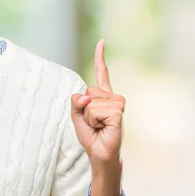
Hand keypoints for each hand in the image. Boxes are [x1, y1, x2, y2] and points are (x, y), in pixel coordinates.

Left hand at [71, 39, 125, 164]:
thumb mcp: (77, 116)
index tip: (101, 41)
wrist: (100, 154)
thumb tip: (85, 96)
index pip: (102, 73)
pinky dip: (94, 121)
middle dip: (84, 108)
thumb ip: (76, 102)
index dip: (100, 57)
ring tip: (99, 126)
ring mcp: (117, 104)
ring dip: (89, 117)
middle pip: (88, 91)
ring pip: (91, 101)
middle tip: (94, 123)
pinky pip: (96, 110)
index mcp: (103, 96)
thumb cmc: (91, 136)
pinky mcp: (118, 113)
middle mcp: (113, 97)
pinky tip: (103, 128)